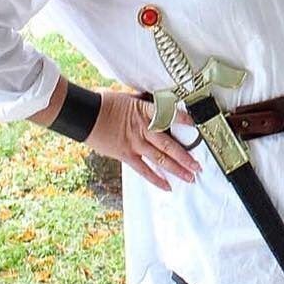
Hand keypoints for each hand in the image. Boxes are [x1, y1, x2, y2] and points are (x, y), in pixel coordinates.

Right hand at [85, 89, 201, 191]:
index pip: (168, 114)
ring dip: (177, 169)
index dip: (183, 119)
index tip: (197, 124)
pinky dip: (156, 179)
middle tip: (198, 166)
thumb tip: (156, 101)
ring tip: (190, 177)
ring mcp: (135, 143)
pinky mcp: (126, 154)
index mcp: (144, 110)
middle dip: (186, 156)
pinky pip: (144, 169)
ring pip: (160, 159)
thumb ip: (144, 102)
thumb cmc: (104, 103)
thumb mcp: (128, 97)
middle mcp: (143, 129)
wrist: (85, 115)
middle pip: (169, 145)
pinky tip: (167, 186)